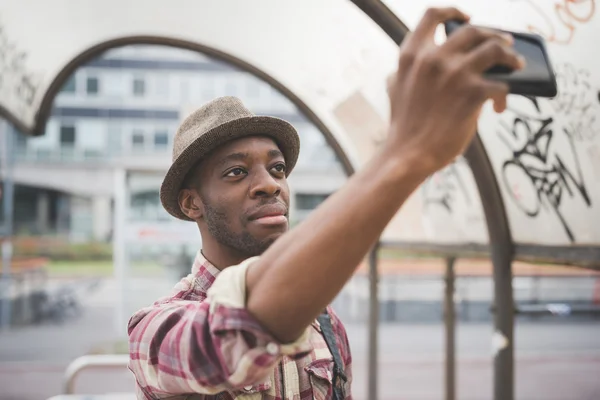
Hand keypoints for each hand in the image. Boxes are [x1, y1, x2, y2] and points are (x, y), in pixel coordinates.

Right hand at [385, 7, 524, 173]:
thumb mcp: (395, 89)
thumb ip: (406, 70)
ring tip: (516, 64)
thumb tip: (418, 62)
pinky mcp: (473, 93)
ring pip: (495, 48)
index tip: (465, 16)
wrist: (409, 154)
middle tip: (503, 44)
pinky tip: (500, 107)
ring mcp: (455, 74)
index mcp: (411, 55)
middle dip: (492, 34)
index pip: (432, 16)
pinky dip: (504, 96)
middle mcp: (433, 58)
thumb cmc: (404, 126)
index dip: (452, 11)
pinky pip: (501, 85)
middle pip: (473, 30)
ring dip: (510, 56)